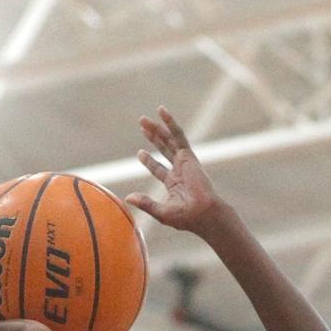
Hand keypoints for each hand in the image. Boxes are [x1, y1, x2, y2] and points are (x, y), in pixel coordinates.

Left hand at [125, 106, 222, 232]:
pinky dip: (170, 123)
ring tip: (143, 120)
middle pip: (163, 149)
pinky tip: (161, 112)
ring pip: (168, 140)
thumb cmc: (186, 218)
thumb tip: (127, 198)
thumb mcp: (161, 212)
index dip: (149, 161)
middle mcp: (180, 171)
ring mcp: (185, 162)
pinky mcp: (188, 156)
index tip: (140, 153)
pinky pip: (178, 135)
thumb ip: (145, 203)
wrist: (203, 213)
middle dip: (152, 138)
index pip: (159, 169)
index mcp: (174, 184)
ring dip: (157, 129)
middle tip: (141, 126)